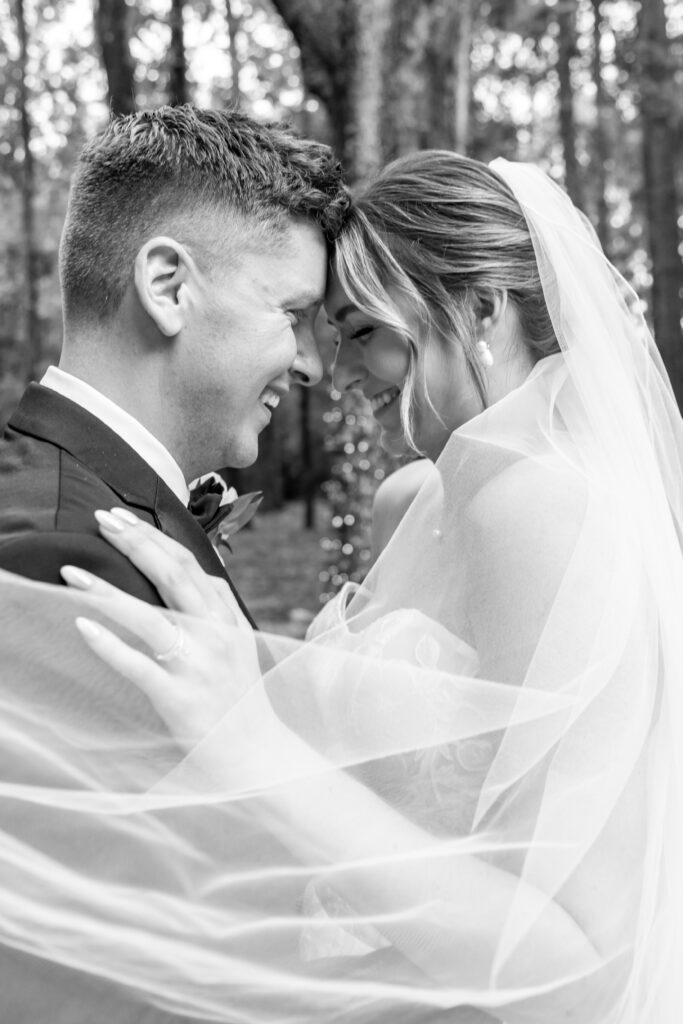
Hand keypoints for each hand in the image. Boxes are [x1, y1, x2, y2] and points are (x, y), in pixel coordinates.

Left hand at [62, 508, 260, 747]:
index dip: (152, 537)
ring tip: (72, 573)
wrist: (255, 751)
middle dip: (134, 543)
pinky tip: (83, 626)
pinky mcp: (179, 697)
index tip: (120, 518)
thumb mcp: (239, 640)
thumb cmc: (238, 696)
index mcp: (226, 617)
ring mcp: (198, 665)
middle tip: (100, 520)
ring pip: (150, 617)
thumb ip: (218, 605)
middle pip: (172, 577)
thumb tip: (192, 570)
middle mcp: (216, 634)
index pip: (187, 563)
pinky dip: (109, 645)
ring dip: (107, 591)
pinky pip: (138, 666)